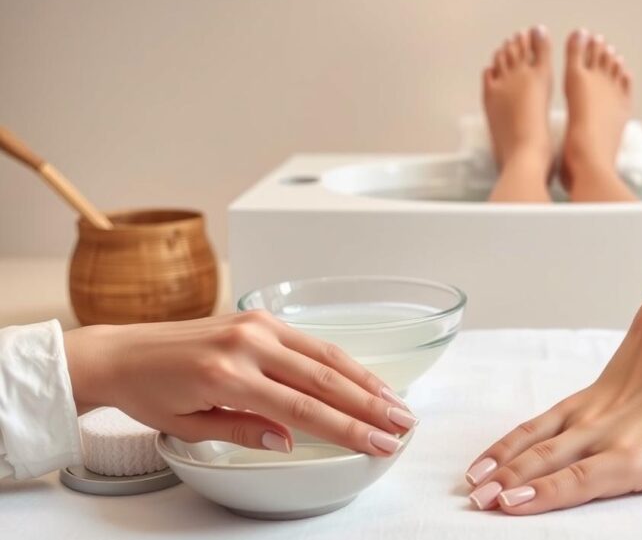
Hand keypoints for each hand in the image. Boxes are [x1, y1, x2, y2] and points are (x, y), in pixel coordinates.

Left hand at [63, 310, 415, 455]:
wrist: (121, 351)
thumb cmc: (150, 392)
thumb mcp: (190, 426)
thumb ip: (244, 431)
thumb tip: (289, 440)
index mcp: (227, 377)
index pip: (302, 408)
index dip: (347, 429)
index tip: (377, 443)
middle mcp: (247, 344)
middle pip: (324, 378)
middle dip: (370, 405)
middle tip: (403, 424)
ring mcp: (256, 325)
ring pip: (326, 354)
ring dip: (366, 380)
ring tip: (396, 403)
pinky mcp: (259, 316)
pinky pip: (311, 340)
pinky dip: (342, 360)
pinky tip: (363, 377)